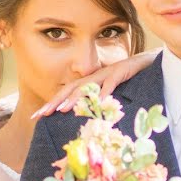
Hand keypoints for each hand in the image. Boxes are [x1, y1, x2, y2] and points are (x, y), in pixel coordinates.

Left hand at [31, 50, 160, 118]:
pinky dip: (105, 92)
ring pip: (87, 87)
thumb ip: (94, 102)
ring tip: (64, 109)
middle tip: (42, 114)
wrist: (144, 62)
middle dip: (55, 102)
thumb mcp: (105, 92)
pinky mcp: (119, 73)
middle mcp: (92, 78)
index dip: (50, 104)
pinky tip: (100, 102)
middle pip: (69, 89)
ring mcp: (104, 75)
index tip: (36, 116)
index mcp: (87, 83)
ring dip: (75, 98)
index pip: (64, 93)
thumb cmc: (123, 80)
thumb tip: (81, 118)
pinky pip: (111, 83)